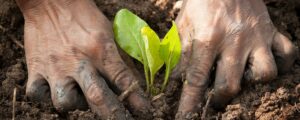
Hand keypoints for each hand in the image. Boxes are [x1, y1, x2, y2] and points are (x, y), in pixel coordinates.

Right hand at [16, 0, 149, 118]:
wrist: (51, 2)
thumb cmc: (83, 17)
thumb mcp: (107, 33)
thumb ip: (116, 60)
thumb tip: (128, 85)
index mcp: (101, 50)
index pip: (124, 81)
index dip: (137, 101)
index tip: (145, 113)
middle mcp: (79, 62)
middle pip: (98, 98)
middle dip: (113, 116)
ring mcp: (55, 68)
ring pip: (65, 103)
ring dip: (76, 105)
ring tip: (78, 94)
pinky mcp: (35, 69)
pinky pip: (37, 95)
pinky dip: (46, 98)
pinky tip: (54, 89)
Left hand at [172, 0, 296, 117]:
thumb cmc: (200, 2)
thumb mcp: (184, 25)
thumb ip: (181, 53)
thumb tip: (177, 80)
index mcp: (207, 39)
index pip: (196, 80)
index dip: (190, 104)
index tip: (185, 119)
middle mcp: (234, 41)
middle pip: (231, 85)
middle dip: (221, 100)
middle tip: (215, 100)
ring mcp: (257, 37)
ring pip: (265, 74)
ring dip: (253, 84)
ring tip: (242, 79)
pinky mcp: (272, 31)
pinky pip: (288, 54)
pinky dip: (282, 64)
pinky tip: (265, 64)